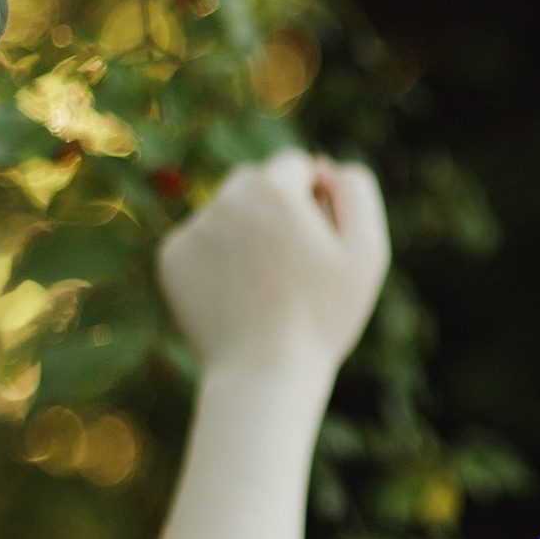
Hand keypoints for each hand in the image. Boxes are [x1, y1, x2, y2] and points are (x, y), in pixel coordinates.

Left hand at [157, 150, 388, 380]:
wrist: (264, 373)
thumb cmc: (323, 316)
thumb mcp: (368, 252)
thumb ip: (357, 192)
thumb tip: (325, 165)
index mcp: (274, 190)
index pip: (295, 165)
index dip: (313, 200)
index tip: (318, 243)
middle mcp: (226, 200)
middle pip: (254, 181)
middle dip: (274, 206)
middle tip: (291, 260)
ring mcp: (194, 229)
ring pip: (224, 209)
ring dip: (244, 229)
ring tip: (263, 280)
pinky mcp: (171, 257)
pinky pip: (200, 240)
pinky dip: (217, 258)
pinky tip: (236, 293)